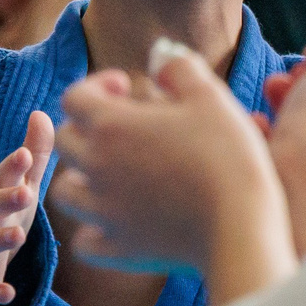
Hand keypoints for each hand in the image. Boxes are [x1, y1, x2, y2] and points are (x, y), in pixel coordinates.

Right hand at [0, 111, 55, 304]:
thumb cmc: (4, 214)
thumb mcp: (20, 185)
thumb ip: (33, 153)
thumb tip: (42, 113)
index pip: (4, 177)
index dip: (13, 166)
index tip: (24, 154)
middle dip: (6, 198)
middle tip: (25, 193)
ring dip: (0, 239)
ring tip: (17, 236)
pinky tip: (8, 295)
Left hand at [52, 45, 283, 273]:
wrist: (239, 224)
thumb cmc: (227, 155)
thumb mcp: (210, 96)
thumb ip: (179, 67)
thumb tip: (161, 57)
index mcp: (111, 125)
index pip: (75, 96)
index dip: (98, 84)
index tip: (128, 87)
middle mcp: (97, 167)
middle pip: (65, 141)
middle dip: (87, 128)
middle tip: (124, 129)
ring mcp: (104, 211)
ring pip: (65, 192)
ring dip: (81, 178)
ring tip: (112, 175)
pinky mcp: (120, 248)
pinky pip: (85, 243)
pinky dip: (93, 231)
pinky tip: (117, 221)